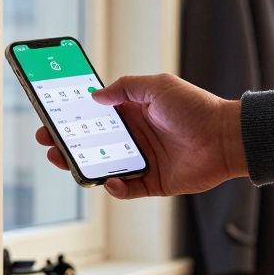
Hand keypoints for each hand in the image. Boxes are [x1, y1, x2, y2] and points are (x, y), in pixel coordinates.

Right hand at [34, 73, 246, 198]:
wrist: (225, 138)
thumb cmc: (196, 108)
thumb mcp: (157, 86)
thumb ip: (125, 88)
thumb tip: (97, 96)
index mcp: (135, 112)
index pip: (96, 115)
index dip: (74, 116)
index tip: (53, 116)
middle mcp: (136, 136)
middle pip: (93, 142)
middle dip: (68, 142)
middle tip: (48, 142)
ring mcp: (144, 160)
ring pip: (104, 166)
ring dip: (82, 165)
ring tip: (65, 161)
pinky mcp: (154, 182)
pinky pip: (127, 189)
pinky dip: (115, 188)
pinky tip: (109, 180)